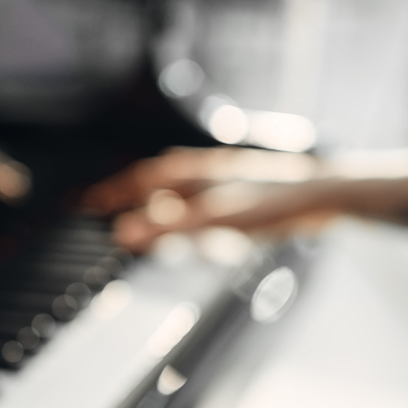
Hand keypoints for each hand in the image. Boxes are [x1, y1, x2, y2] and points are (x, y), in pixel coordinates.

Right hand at [82, 146, 339, 250]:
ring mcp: (218, 182)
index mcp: (188, 173)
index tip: (84, 205)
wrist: (324, 194)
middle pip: (152, 184)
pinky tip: (187, 225)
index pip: (135, 182)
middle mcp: (200, 173)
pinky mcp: (236, 195)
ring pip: (174, 192)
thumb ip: (166, 228)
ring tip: (136, 218)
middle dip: (126, 198)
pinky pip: (196, 204)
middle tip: (102, 210)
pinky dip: (181, 214)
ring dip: (153, 205)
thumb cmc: (272, 200)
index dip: (108, 195)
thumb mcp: (212, 218)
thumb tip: (121, 234)